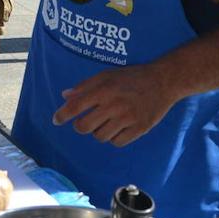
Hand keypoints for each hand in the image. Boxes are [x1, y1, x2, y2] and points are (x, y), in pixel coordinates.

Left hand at [52, 64, 179, 146]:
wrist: (163, 81)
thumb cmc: (131, 77)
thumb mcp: (106, 75)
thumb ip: (85, 86)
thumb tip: (65, 96)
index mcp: (104, 90)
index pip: (75, 106)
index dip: (62, 115)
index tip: (56, 120)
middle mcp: (114, 105)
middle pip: (84, 127)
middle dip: (81, 126)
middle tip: (86, 121)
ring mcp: (128, 118)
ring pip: (100, 137)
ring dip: (98, 132)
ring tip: (107, 121)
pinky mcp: (140, 128)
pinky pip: (117, 142)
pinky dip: (114, 138)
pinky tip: (118, 127)